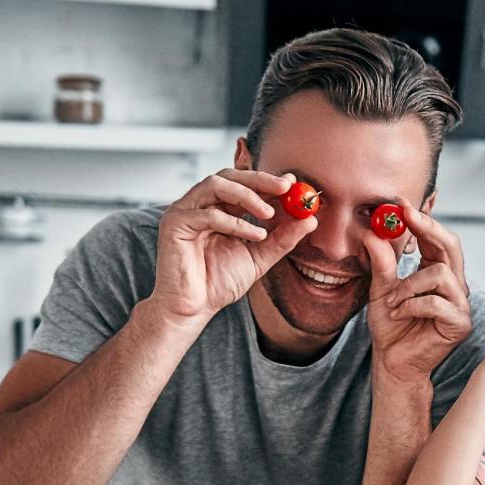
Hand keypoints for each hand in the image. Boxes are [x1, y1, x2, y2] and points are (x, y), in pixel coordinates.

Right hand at [147, 169, 317, 325]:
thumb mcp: (260, 257)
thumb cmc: (219, 283)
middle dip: (259, 180)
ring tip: (269, 214)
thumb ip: (282, 238)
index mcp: (217, 208)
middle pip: (229, 176)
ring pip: (215, 185)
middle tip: (286, 187)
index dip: (267, 180)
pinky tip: (255, 235)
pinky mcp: (174, 224)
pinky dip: (235, 222)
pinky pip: (207, 214)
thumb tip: (310, 220)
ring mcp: (184, 211)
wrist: (194, 308)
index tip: (293, 183)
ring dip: (247, 196)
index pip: (242, 184)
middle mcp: (199, 205)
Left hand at [364, 199, 475, 382]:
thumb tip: (372, 232)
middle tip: (405, 217)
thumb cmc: (391, 327)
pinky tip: (399, 314)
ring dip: (409, 285)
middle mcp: (455, 285)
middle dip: (428, 228)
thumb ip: (381, 263)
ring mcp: (461, 304)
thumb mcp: (380, 290)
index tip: (402, 204)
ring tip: (392, 301)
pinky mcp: (460, 324)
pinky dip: (412, 305)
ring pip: (440, 274)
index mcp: (439, 272)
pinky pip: (437, 302)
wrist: (393, 363)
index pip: (438, 239)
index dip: (423, 220)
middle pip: (451, 246)